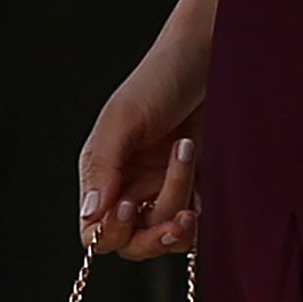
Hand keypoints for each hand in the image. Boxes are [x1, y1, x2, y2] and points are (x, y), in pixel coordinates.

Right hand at [76, 0, 216, 259]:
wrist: (212, 58)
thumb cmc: (159, 78)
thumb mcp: (124, 118)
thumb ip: (103, 166)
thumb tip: (90, 215)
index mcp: (103, 171)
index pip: (94, 229)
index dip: (109, 230)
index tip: (128, 206)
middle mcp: (130, 186)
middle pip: (131, 243)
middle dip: (153, 235)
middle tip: (177, 214)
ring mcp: (163, 190)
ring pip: (165, 233)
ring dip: (180, 203)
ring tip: (188, 154)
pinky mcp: (196, 190)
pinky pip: (194, 226)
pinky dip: (201, 211)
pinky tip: (204, 176)